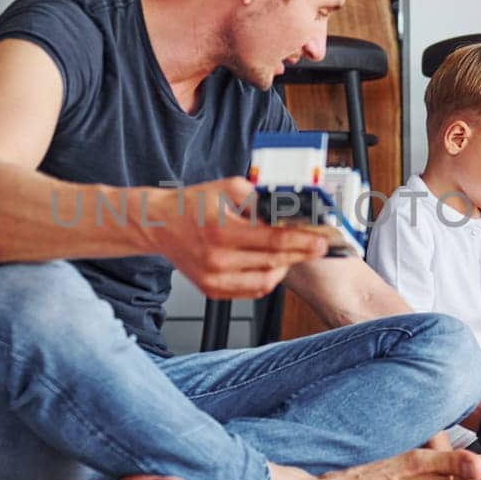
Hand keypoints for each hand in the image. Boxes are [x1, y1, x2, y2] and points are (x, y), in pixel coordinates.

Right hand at [148, 177, 327, 300]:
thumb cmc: (191, 205)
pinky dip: (267, 279)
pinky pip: (251, 291)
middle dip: (301, 254)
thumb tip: (289, 208)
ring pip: (265, 281)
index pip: (272, 240)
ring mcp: (213, 278)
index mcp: (220, 230)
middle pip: (273, 262)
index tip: (320, 240)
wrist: (159, 226)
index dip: (301, 241)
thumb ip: (258, 197)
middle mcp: (216, 259)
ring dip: (285, 268)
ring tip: (292, 253)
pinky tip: (271, 264)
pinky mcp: (212, 290)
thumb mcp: (226, 188)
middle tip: (317, 246)